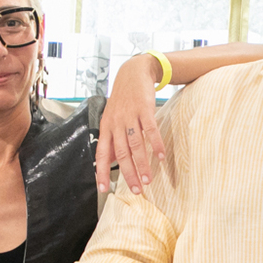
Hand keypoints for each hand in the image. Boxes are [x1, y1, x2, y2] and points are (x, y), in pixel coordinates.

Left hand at [96, 53, 167, 194]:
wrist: (133, 73)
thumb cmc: (122, 99)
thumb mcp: (111, 118)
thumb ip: (112, 139)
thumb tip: (111, 162)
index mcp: (106, 127)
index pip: (102, 154)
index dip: (101, 172)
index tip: (103, 189)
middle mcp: (116, 123)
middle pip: (121, 154)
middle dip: (128, 174)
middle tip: (136, 190)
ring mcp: (130, 116)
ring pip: (136, 145)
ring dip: (142, 164)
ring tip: (148, 180)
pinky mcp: (144, 109)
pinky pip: (150, 130)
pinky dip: (156, 145)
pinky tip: (160, 157)